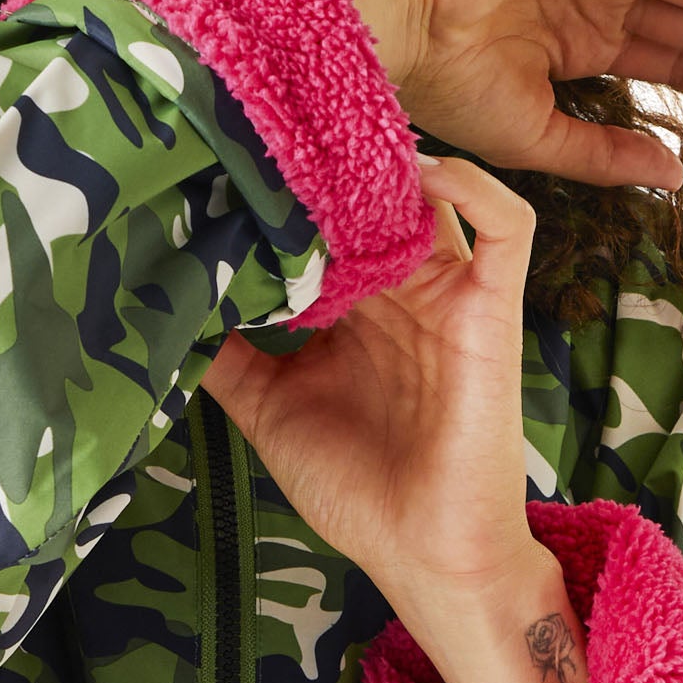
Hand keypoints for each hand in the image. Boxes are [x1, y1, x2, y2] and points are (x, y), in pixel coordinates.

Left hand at [199, 154, 539, 594]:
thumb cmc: (358, 490)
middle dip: (329, 162)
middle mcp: (403, 290)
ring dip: (389, 164)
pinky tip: (426, 173)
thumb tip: (174, 304)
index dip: (289, 188)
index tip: (235, 153)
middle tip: (276, 125)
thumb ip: (230, 357)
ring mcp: (450, 294)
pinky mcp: (494, 309)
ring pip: (432, 196)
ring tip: (337, 142)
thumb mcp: (270, 410)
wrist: (426, 557)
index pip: (327, 221)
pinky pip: (509, 227)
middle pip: (373, 197)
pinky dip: (475, 188)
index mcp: (355, 307)